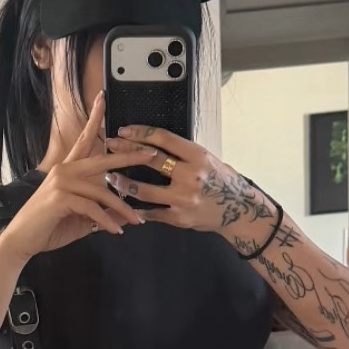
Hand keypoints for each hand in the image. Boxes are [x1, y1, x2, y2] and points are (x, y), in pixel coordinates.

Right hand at [0, 94, 166, 261]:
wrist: (22, 241)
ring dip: (121, 208)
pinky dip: (106, 221)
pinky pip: (92, 208)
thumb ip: (102, 214)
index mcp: (68, 169)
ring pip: (101, 191)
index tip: (102, 98)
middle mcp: (64, 170)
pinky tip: (116, 231)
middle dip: (129, 157)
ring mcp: (61, 182)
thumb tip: (125, 216)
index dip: (94, 119)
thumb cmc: (49, 227)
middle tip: (151, 153)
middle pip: (102, 160)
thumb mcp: (81, 219)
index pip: (83, 139)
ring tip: (136, 220)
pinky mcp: (60, 198)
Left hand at [105, 126, 275, 235]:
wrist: (239, 211)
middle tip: (109, 146)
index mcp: (198, 157)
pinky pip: (151, 213)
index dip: (140, 133)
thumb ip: (184, 154)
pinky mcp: (179, 218)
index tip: (124, 131)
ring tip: (110, 176)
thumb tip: (154, 143)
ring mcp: (183, 199)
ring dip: (123, 182)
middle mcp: (191, 176)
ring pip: (144, 191)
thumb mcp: (208, 160)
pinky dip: (135, 209)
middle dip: (125, 152)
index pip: (164, 139)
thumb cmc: (222, 181)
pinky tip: (122, 204)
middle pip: (150, 161)